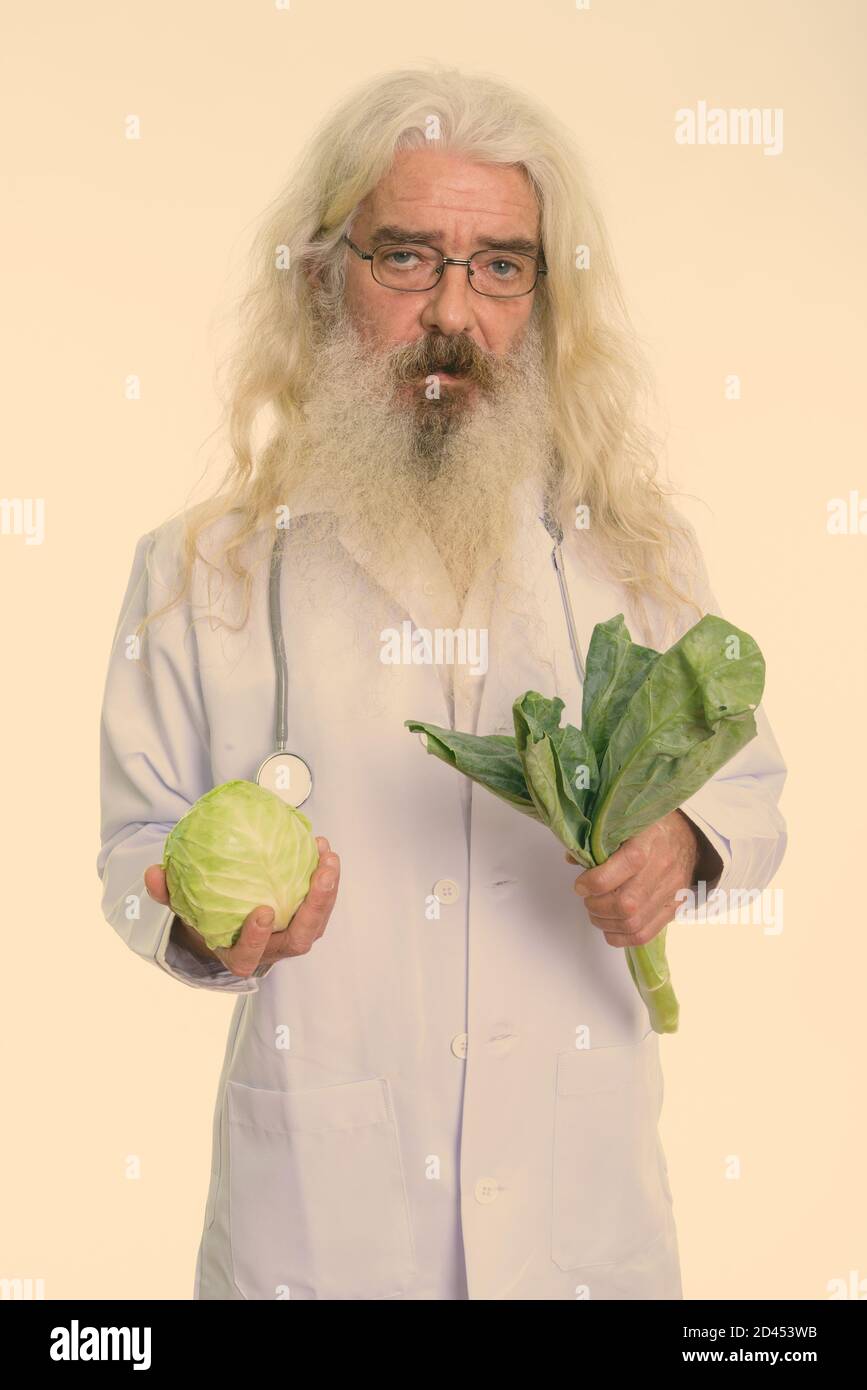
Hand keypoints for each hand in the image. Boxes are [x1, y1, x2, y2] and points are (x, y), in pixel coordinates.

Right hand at [144, 836, 340, 978]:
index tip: (262, 911)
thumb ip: (167, 892)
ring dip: (328, 892)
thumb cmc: (204, 914)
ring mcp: (291, 937)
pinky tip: (322, 848)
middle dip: (315, 909)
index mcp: (238, 955)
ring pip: (317, 923)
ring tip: (328, 857)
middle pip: (299, 940)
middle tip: (322, 875)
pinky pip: (321, 903)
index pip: (249, 956)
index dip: (257, 939)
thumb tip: (151, 873)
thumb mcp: (182, 905)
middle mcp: (271, 950)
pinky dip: (325, 877)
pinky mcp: (305, 919)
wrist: (227, 922)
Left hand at [565, 811, 711, 948]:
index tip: (581, 883)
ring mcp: (670, 892)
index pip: (626, 865)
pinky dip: (619, 936)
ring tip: (596, 911)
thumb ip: (598, 839)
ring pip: (632, 923)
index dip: (595, 881)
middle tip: (588, 898)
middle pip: (627, 904)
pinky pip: (644, 935)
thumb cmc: (651, 828)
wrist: (688, 837)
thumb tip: (573, 858)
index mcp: (648, 841)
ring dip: (605, 922)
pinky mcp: (673, 909)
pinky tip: (609, 925)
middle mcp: (662, 868)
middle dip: (596, 906)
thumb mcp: (626, 822)